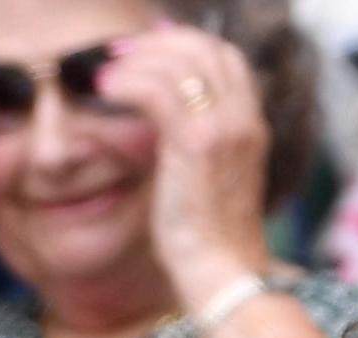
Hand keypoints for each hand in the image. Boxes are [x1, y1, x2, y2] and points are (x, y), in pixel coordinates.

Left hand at [101, 22, 272, 311]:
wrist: (223, 274)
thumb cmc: (209, 241)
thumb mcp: (209, 180)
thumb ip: (195, 140)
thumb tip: (160, 109)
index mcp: (252, 129)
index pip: (226, 59)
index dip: (185, 43)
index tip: (146, 51)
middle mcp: (245, 122)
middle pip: (205, 50)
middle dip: (157, 43)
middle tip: (119, 55)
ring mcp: (225, 129)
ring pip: (179, 63)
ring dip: (136, 61)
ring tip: (105, 75)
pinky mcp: (196, 142)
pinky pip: (157, 89)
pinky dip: (127, 81)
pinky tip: (106, 90)